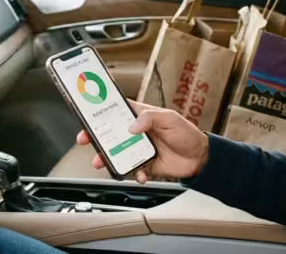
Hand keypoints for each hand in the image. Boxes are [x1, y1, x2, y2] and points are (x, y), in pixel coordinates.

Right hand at [76, 100, 208, 183]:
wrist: (200, 158)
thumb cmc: (187, 133)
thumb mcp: (170, 118)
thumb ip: (150, 118)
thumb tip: (132, 126)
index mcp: (140, 116)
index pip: (116, 111)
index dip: (101, 112)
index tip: (88, 115)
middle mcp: (136, 132)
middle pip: (110, 133)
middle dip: (95, 137)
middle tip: (85, 140)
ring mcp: (139, 149)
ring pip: (116, 153)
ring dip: (107, 158)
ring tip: (102, 162)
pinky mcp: (144, 164)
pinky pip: (132, 170)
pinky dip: (133, 173)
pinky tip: (140, 174)